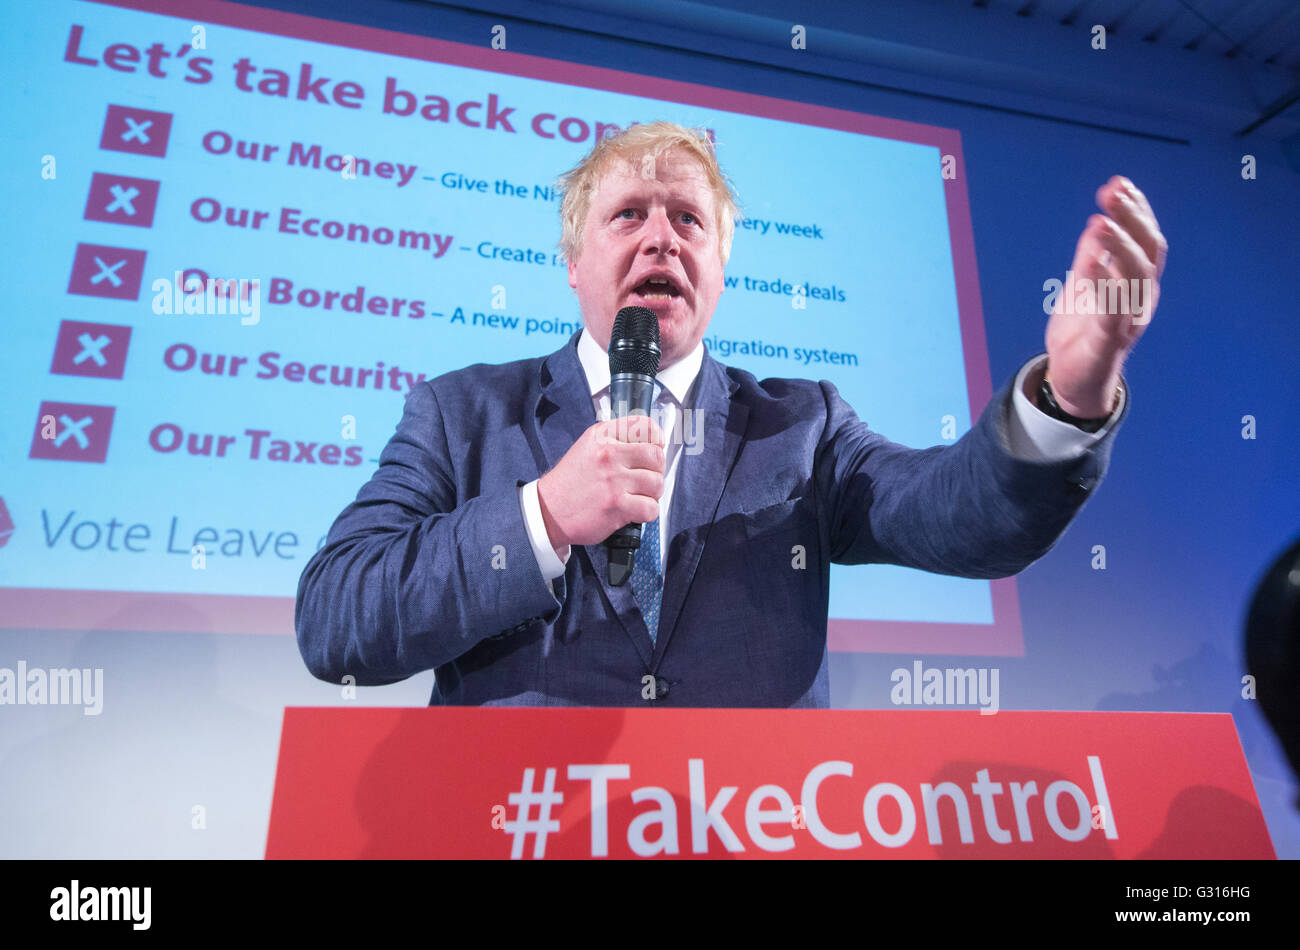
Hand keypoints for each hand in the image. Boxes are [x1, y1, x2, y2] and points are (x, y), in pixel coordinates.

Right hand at [537, 414, 666, 554]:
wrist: (548, 511)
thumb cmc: (571, 482)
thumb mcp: (588, 447)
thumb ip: (615, 439)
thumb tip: (651, 442)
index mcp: (602, 436)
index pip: (644, 425)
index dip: (656, 438)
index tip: (656, 447)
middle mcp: (608, 455)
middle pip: (656, 456)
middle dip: (657, 470)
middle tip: (645, 478)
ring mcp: (613, 481)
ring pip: (656, 483)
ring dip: (652, 493)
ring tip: (637, 496)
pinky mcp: (616, 506)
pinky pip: (651, 508)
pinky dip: (647, 512)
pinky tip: (634, 511)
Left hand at [1044, 176, 1167, 416]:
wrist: (1074, 381)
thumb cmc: (1082, 331)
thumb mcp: (1083, 286)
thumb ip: (1091, 257)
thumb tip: (1098, 221)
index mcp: (1136, 282)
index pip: (1145, 239)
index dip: (1136, 210)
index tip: (1119, 183)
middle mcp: (1141, 298)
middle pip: (1147, 251)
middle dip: (1132, 218)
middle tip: (1111, 192)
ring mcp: (1129, 320)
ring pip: (1136, 278)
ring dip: (1120, 247)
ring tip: (1101, 221)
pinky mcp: (1109, 342)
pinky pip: (1113, 311)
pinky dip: (1105, 285)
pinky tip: (1093, 263)